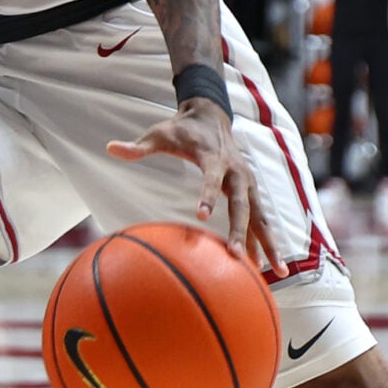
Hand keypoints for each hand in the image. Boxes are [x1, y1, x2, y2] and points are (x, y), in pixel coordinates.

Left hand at [107, 101, 279, 272]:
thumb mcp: (159, 133)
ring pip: (261, 215)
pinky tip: (268, 266)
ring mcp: (248, 183)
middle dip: (240, 231)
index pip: (212, 178)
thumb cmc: (182, 129)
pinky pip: (261, 218)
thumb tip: (111, 148)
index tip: (201, 217)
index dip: (207, 195)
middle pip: (242, 204)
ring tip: (277, 271)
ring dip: (268, 242)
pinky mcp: (251, 191)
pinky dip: (266, 240)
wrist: (212, 117)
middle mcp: (237, 171)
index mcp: (214, 157)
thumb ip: (138, 145)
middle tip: (236, 256)